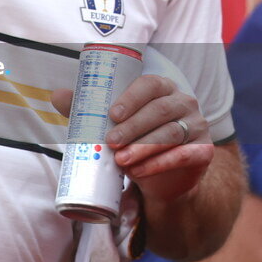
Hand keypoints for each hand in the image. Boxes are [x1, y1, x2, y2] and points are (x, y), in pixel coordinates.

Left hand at [51, 74, 212, 204]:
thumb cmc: (136, 139)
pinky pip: (183, 155)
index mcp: (163, 88)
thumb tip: (57, 96)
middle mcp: (184, 102)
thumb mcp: (114, 124)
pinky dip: (160, 164)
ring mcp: (197, 126)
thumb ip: (89, 109)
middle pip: (159, 110)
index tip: (111, 114)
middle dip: (133, 126)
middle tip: (111, 141)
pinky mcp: (203, 151)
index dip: (132, 97)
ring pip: (171, 133)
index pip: (150, 85)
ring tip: (121, 160)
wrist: (164, 176)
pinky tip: (141, 172)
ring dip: (145, 147)